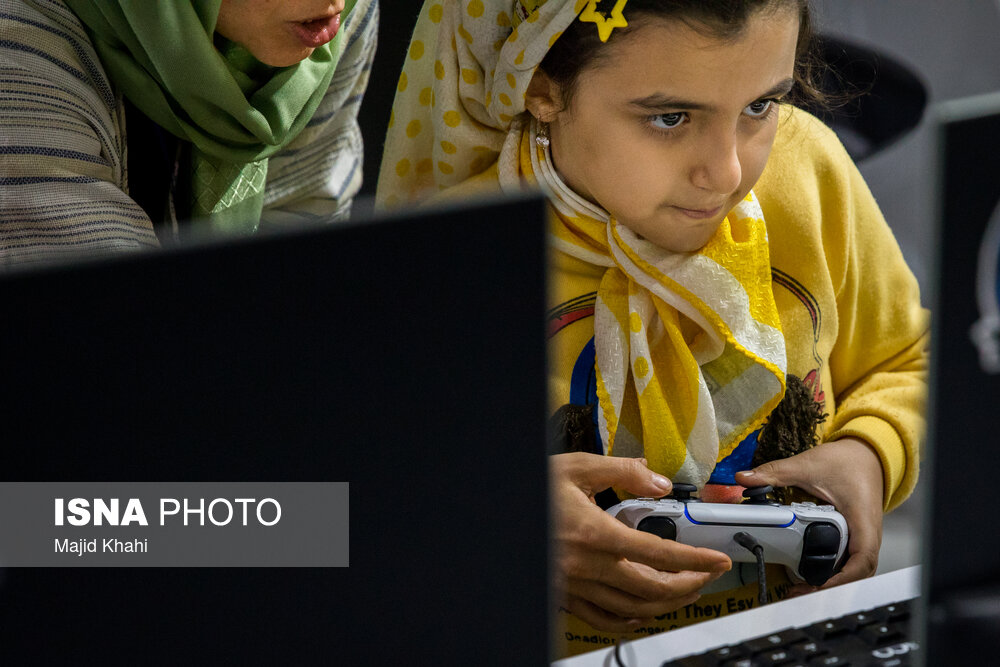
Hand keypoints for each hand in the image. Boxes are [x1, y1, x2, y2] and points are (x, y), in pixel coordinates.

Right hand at [550, 452, 731, 631]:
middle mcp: (587, 567)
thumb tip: (658, 481)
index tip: (717, 560)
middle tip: (706, 575)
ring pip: (632, 610)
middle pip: (651, 590)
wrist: (494, 512)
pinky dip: (630, 620)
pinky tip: (642, 612)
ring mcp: (575, 587)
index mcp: (595, 534)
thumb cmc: (532, 489)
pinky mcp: (564, 596)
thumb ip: (622, 472)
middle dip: (688, 586)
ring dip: (665, 605)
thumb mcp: (575, 468)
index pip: (659, 555)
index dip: (695, 561)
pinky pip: (603, 619)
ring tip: (684, 591)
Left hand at [734, 437, 884, 593]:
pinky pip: (848, 560)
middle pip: (857, 573)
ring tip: (800, 589)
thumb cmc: (847, 461)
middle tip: (798, 591)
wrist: (865, 454)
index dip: (842, 578)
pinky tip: (810, 575)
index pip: (862, 559)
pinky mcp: (855, 536)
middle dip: (831, 586)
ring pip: (853, 569)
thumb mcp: (808, 465)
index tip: (817, 584)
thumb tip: (743, 478)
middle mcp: (868, 533)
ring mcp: (863, 537)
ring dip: (830, 581)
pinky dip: (832, 571)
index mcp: (862, 519)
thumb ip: (776, 472)